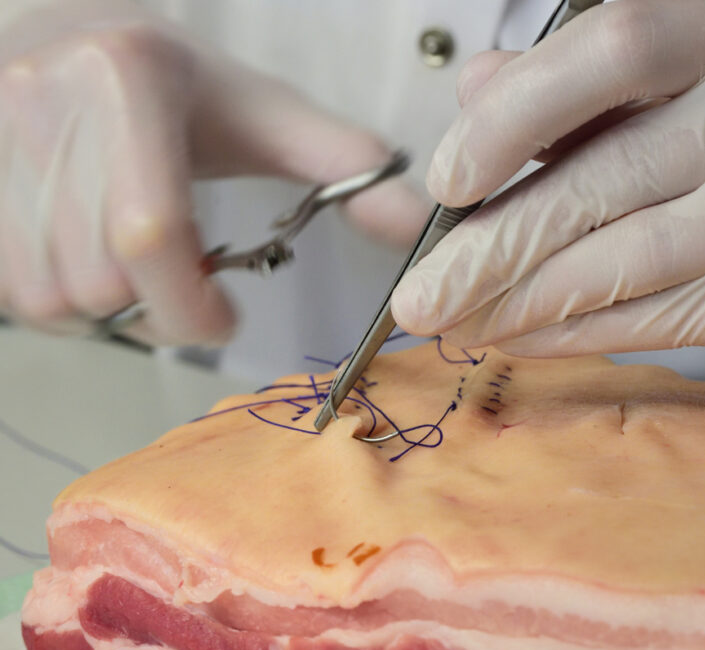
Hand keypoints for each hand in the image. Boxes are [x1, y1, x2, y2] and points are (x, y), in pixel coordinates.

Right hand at [0, 0, 426, 344]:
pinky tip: (84, 256)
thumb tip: (419, 223)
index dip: (191, 304)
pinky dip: (57, 299)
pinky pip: (8, 291)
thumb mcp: (265, 114)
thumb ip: (345, 164)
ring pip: (48, 298)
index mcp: (129, 76)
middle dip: (156, 309)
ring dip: (107, 310)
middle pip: (100, 281)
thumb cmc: (178, 87)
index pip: (150, 232)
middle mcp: (42, 100)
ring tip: (136, 266)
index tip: (224, 315)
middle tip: (185, 285)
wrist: (70, 36)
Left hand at [391, 0, 704, 422]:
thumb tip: (477, 84)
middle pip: (612, 162)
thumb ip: (593, 96)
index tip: (450, 178)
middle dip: (497, 237)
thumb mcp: (698, 112)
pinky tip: (524, 340)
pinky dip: (581, 330)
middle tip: (421, 291)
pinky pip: (666, 311)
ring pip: (629, 248)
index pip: (617, 43)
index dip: (520, 111)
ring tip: (455, 322)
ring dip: (523, 296)